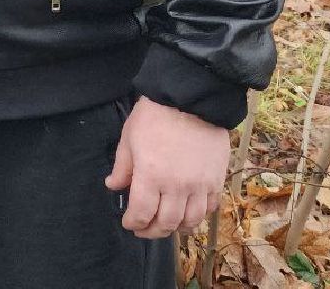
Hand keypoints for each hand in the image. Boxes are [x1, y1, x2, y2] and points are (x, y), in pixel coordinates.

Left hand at [105, 96, 228, 238]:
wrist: (190, 98)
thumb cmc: (155, 115)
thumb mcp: (129, 138)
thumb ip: (122, 167)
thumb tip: (114, 186)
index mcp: (151, 176)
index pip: (141, 214)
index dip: (133, 223)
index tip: (128, 222)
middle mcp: (176, 186)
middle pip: (166, 223)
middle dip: (152, 231)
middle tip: (144, 228)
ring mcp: (199, 185)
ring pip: (190, 221)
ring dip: (176, 228)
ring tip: (166, 224)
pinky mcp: (216, 179)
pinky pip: (209, 208)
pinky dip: (198, 215)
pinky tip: (188, 211)